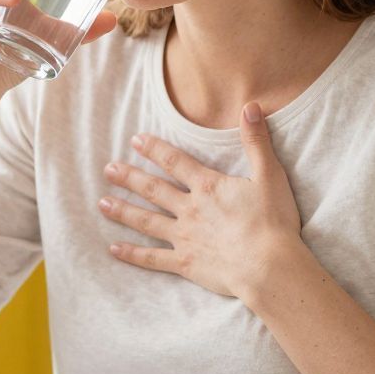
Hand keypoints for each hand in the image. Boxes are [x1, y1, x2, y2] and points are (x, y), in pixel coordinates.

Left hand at [97, 103, 304, 298]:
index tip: (134, 141)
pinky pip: (153, 259)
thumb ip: (256, 141)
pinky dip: (132, 254)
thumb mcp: (269, 176)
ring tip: (102, 203)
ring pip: (146, 221)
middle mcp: (190, 210)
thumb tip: (251, 106)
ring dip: (123, 211)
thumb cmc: (272, 222)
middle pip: (153, 190)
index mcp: (207, 187)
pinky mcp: (185, 264)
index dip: (154, 150)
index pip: (175, 163)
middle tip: (108, 169)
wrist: (268, 267)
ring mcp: (184, 238)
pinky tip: (113, 249)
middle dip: (129, 178)